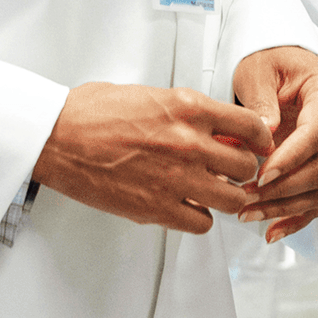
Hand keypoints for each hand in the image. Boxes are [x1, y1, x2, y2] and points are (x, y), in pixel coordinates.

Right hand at [33, 82, 272, 233]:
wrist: (57, 137)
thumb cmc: (94, 111)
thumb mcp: (153, 95)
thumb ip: (189, 111)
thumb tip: (214, 124)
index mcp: (189, 108)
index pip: (252, 126)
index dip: (260, 139)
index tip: (258, 145)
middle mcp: (189, 143)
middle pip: (247, 167)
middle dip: (243, 170)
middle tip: (232, 171)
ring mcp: (175, 178)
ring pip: (232, 199)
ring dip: (226, 196)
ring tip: (213, 191)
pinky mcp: (156, 208)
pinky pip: (201, 222)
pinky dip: (199, 217)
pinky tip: (187, 206)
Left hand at [230, 46, 317, 243]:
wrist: (278, 63)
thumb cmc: (269, 62)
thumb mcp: (257, 71)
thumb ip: (261, 102)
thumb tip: (264, 136)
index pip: (315, 133)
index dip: (289, 159)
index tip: (260, 176)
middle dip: (284, 189)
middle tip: (246, 198)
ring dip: (286, 207)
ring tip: (248, 213)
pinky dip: (297, 217)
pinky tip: (273, 231)